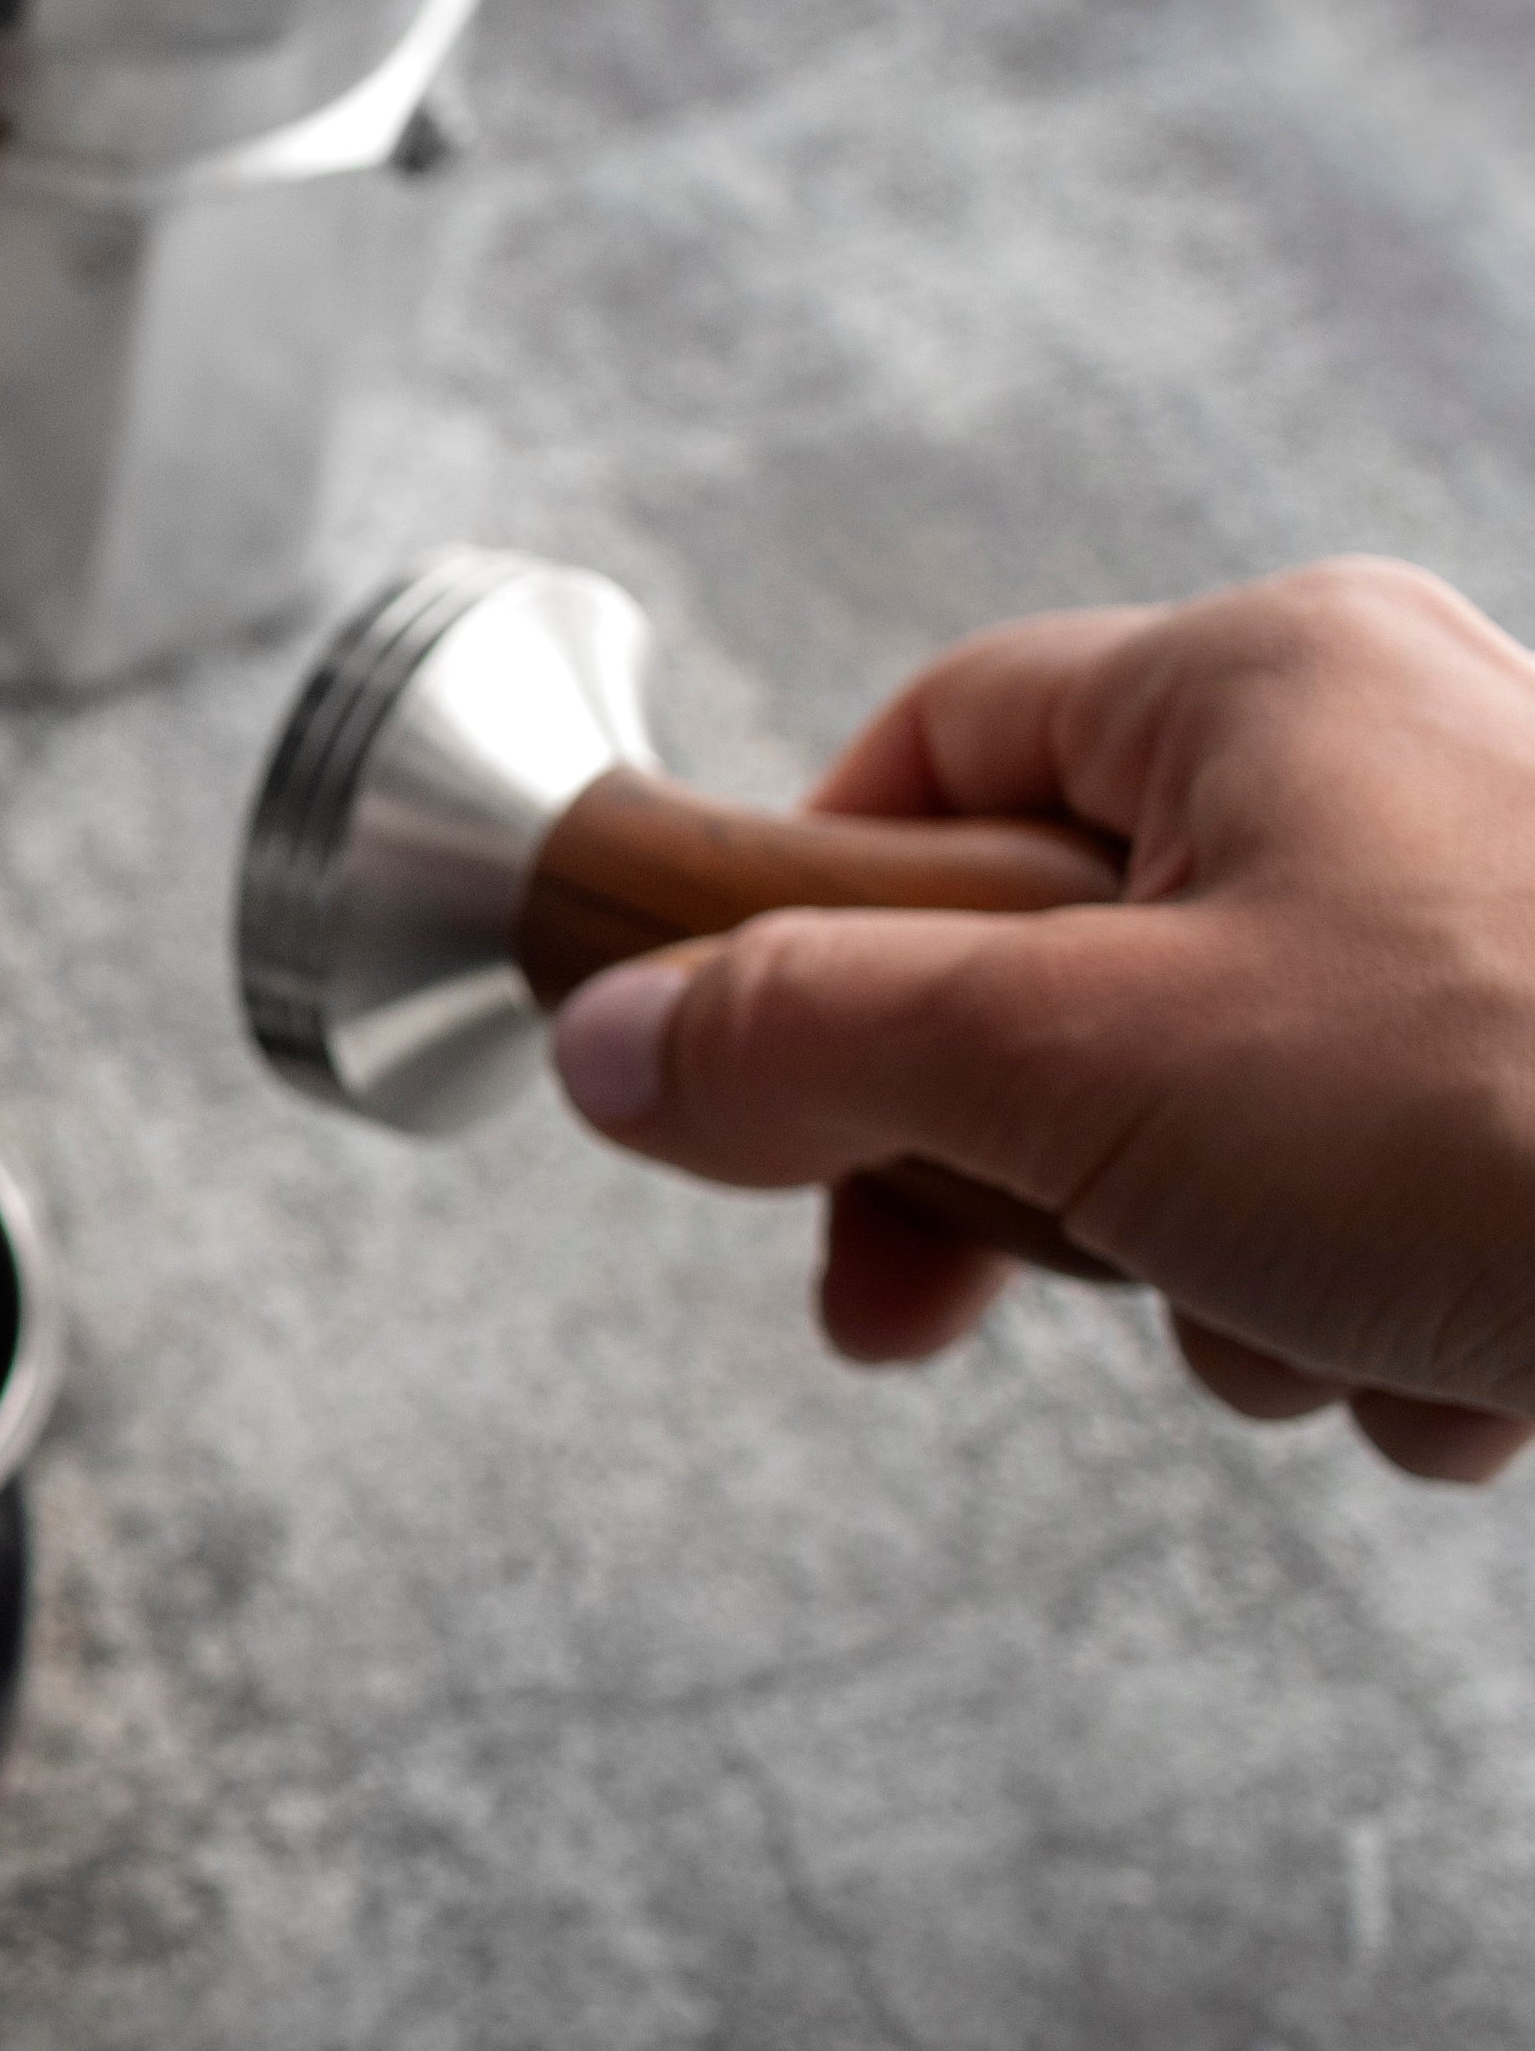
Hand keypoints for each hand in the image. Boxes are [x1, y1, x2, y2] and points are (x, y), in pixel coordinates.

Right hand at [549, 557, 1534, 1479]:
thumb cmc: (1520, 1112)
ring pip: (1218, 1119)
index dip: (810, 925)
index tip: (760, 1103)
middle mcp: (1397, 764)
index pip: (933, 742)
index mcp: (1265, 683)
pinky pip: (1387, 1205)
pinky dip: (1380, 1316)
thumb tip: (606, 1044)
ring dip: (1218, 1280)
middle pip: (1059, 967)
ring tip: (1317, 1325)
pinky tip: (1457, 1366)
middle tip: (946, 1303)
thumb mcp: (1075, 1067)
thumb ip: (805, 1042)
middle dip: (1020, 1177)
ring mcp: (1504, 933)